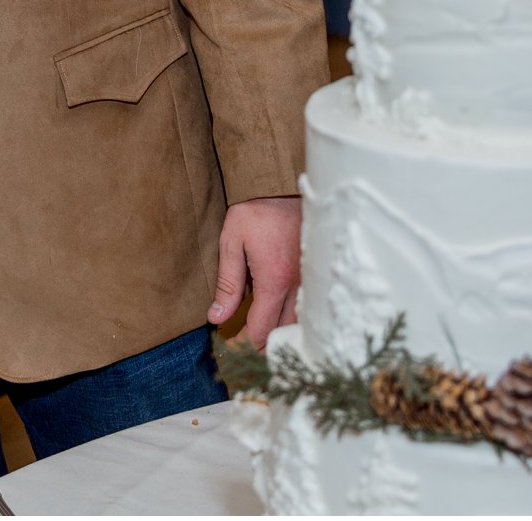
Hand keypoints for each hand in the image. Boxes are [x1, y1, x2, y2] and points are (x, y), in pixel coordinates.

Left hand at [210, 195, 301, 342]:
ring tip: (257, 336)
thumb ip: (227, 283)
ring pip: (297, 326)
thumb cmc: (256, 209)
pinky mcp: (315, 274)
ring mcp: (310, 281)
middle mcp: (297, 287)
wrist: (283, 183)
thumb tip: (216, 318)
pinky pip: (306, 310)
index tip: (228, 349)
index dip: (242, 347)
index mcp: (274, 281)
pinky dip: (292, 322)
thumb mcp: (232, 241)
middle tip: (240, 346)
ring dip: (277, 336)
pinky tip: (279, 317)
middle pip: (281, 335)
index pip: (260, 331)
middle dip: (260, 347)